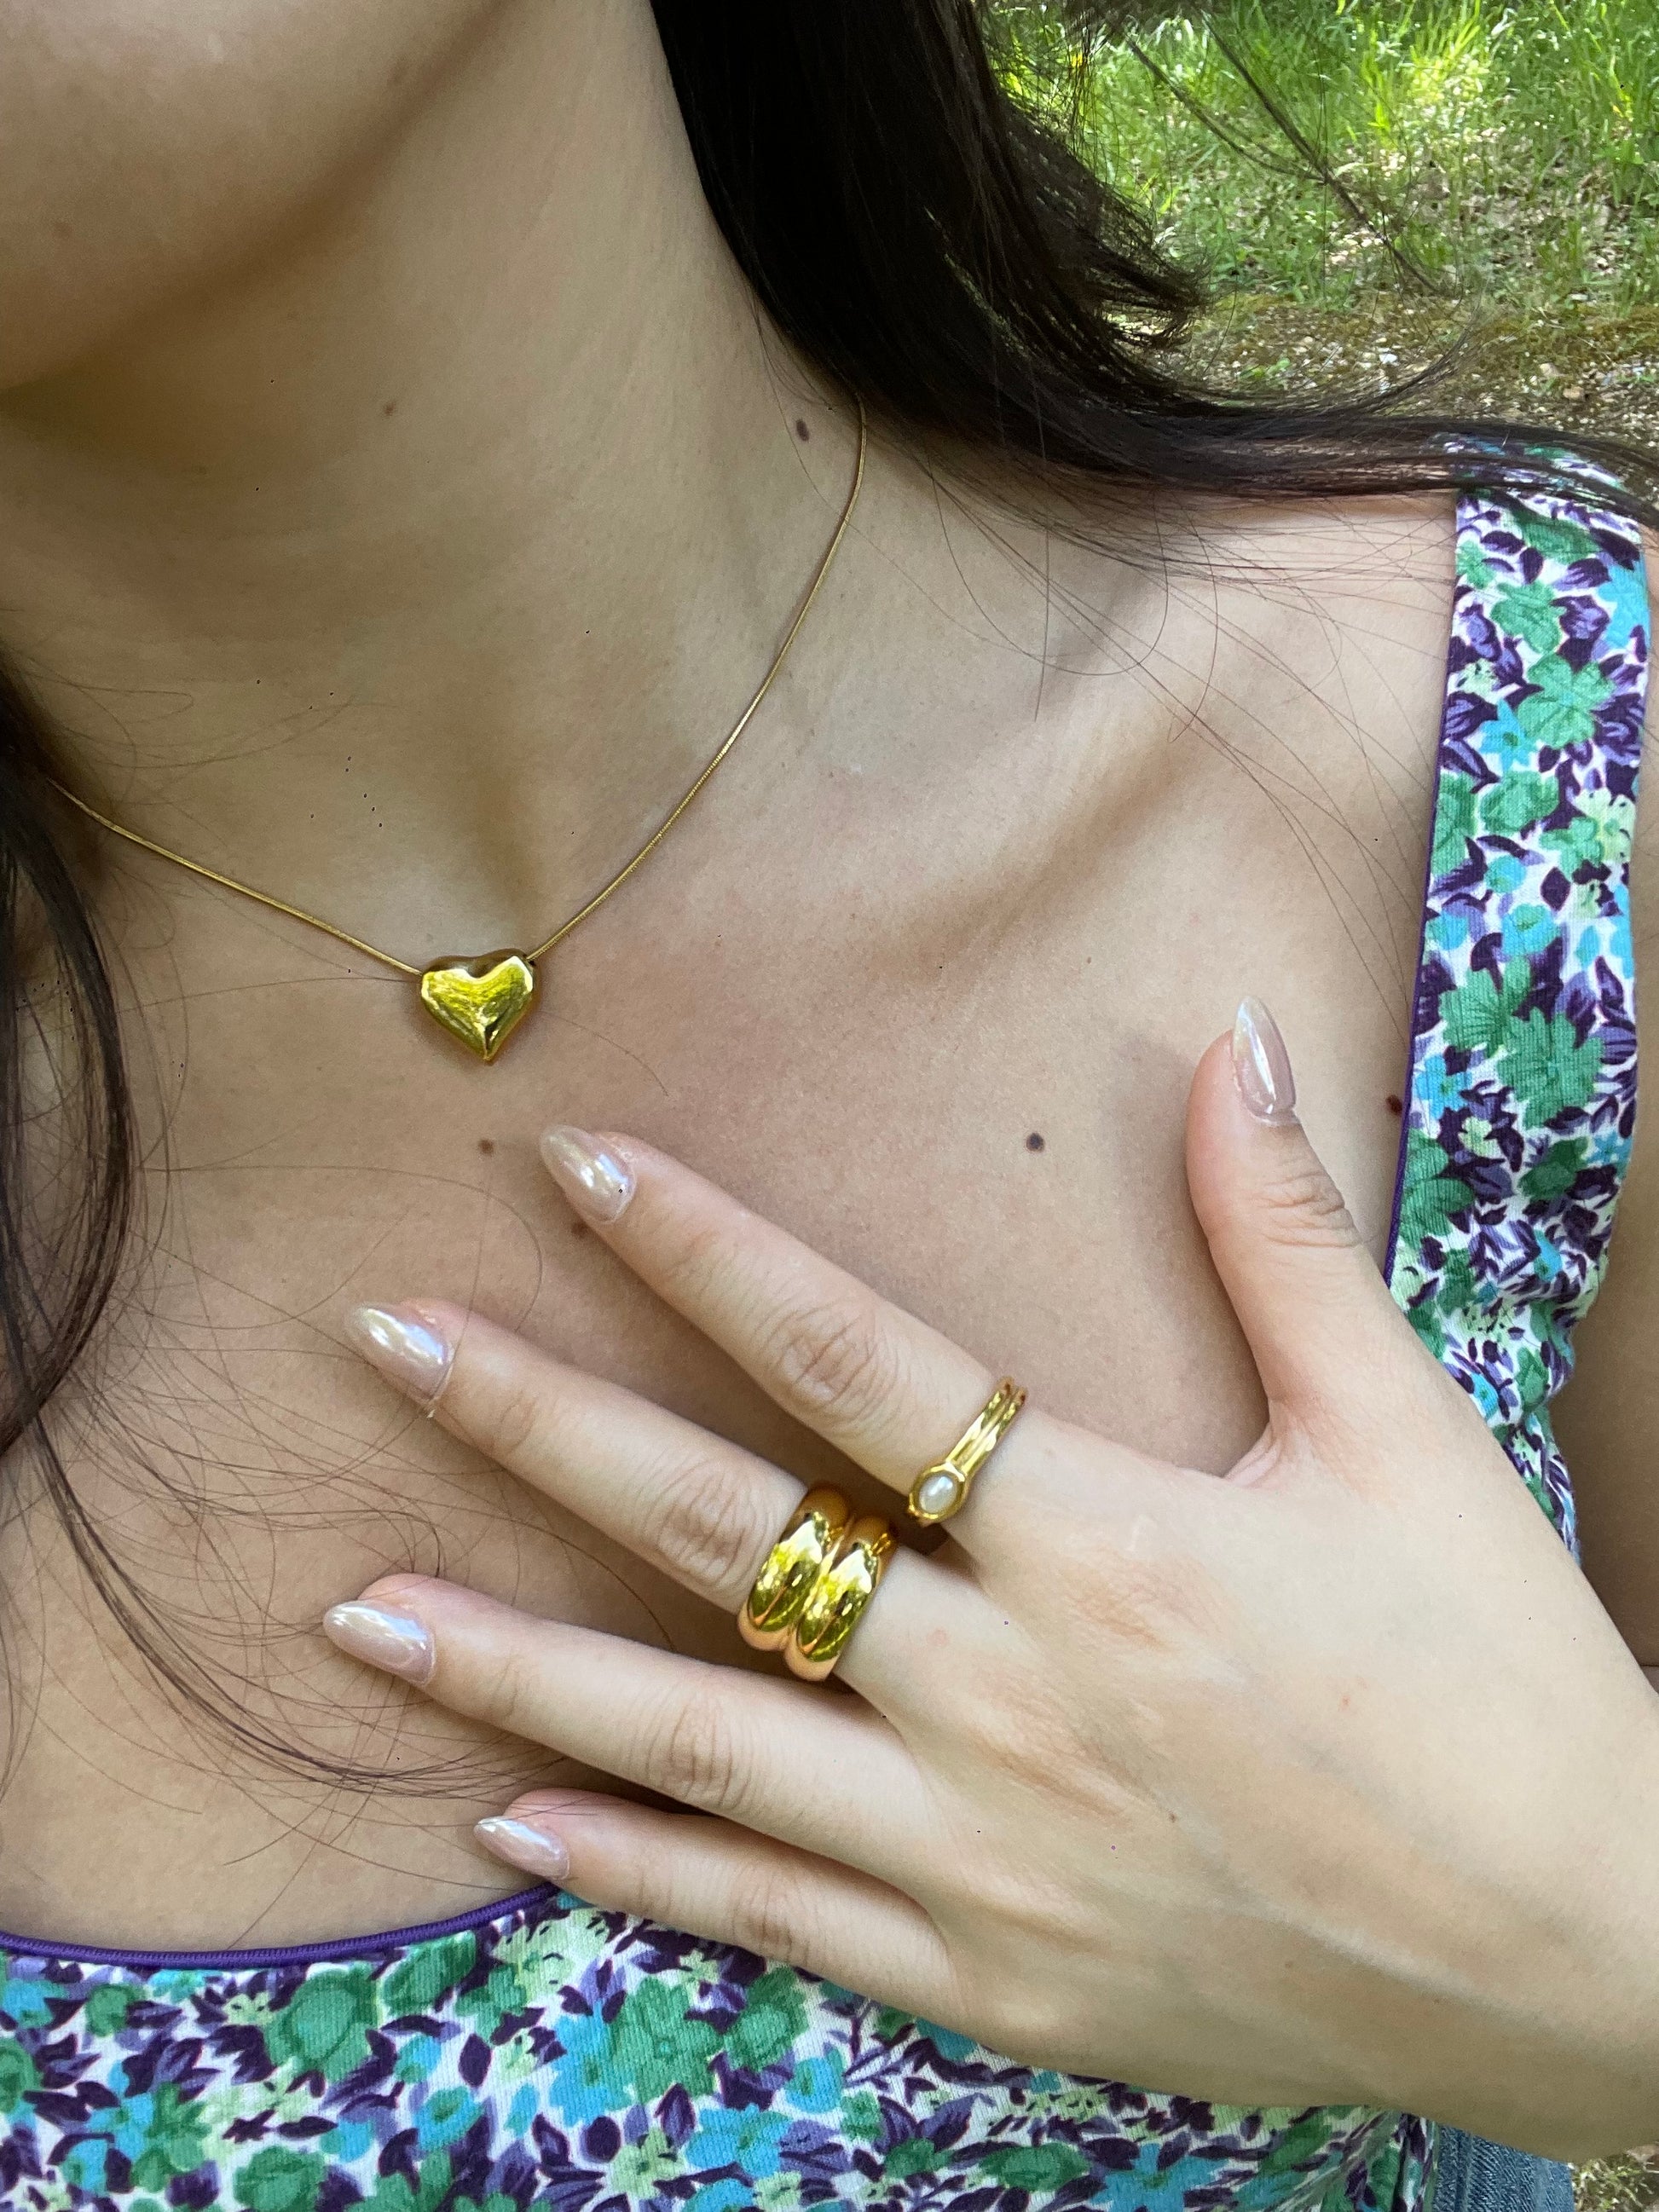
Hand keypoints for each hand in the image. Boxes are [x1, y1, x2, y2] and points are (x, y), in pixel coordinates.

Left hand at [326, 1004, 1658, 2159]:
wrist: (1583, 1960)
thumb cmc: (1496, 1683)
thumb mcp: (1402, 1438)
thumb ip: (1285, 1236)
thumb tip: (1229, 1035)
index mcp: (1106, 1540)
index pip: (855, 1359)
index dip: (702, 1250)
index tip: (572, 1167)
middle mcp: (1007, 1693)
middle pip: (724, 1532)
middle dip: (536, 1428)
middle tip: (383, 1347)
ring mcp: (978, 1853)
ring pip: (694, 1739)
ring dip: (513, 1664)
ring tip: (351, 1613)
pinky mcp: (985, 1979)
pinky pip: (767, 1912)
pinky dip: (631, 1865)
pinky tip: (506, 1818)